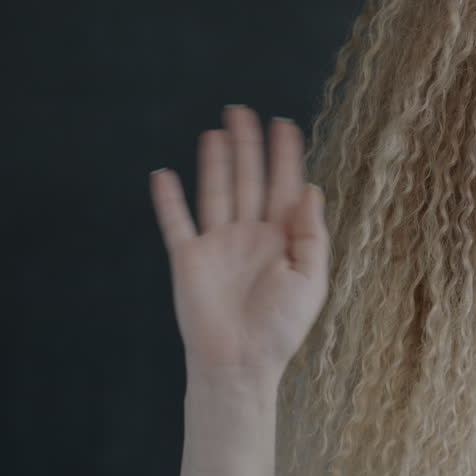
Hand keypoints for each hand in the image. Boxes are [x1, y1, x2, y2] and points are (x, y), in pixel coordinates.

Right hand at [149, 105, 329, 385]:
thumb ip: (311, 234)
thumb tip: (310, 189)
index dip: (286, 156)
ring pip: (217, 191)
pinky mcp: (189, 259)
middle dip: (248, 146)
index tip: (286, 125)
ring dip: (215, 161)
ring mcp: (218, 245)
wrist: (241, 363)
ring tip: (217, 131)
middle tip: (244, 111)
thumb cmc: (281, 328)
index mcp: (283, 239)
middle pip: (249, 179)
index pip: (284, 187)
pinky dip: (168, 200)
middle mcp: (249, 236)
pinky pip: (176, 223)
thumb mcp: (311, 280)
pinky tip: (163, 174)